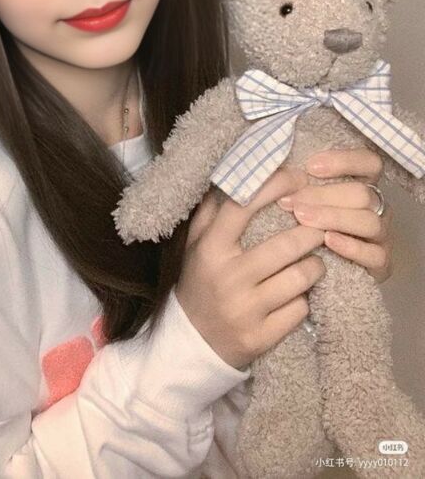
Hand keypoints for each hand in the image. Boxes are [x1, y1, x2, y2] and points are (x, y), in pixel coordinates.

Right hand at [176, 167, 325, 370]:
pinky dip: (306, 298)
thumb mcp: (197, 243)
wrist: (190, 342)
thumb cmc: (200, 280)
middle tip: (322, 222)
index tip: (298, 177)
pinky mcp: (261, 337)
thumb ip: (214, 208)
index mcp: (210, 247)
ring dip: (315, 265)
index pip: (244, 205)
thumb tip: (238, 169)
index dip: (275, 186)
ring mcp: (245, 309)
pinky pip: (301, 310)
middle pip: (286, 245)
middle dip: (311, 231)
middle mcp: (227, 276)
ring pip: (301, 278)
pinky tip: (302, 292)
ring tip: (315, 258)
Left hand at [276, 148, 392, 282]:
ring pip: (369, 222)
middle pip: (363, 194)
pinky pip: (375, 255)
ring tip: (301, 218)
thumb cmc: (304, 224)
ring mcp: (380, 235)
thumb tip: (280, 172)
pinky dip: (351, 246)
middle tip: (292, 202)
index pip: (368, 162)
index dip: (344, 161)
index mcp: (361, 184)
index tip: (310, 166)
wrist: (308, 267)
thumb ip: (297, 183)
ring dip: (333, 218)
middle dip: (324, 195)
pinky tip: (328, 240)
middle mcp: (375, 207)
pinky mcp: (381, 263)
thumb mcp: (300, 199)